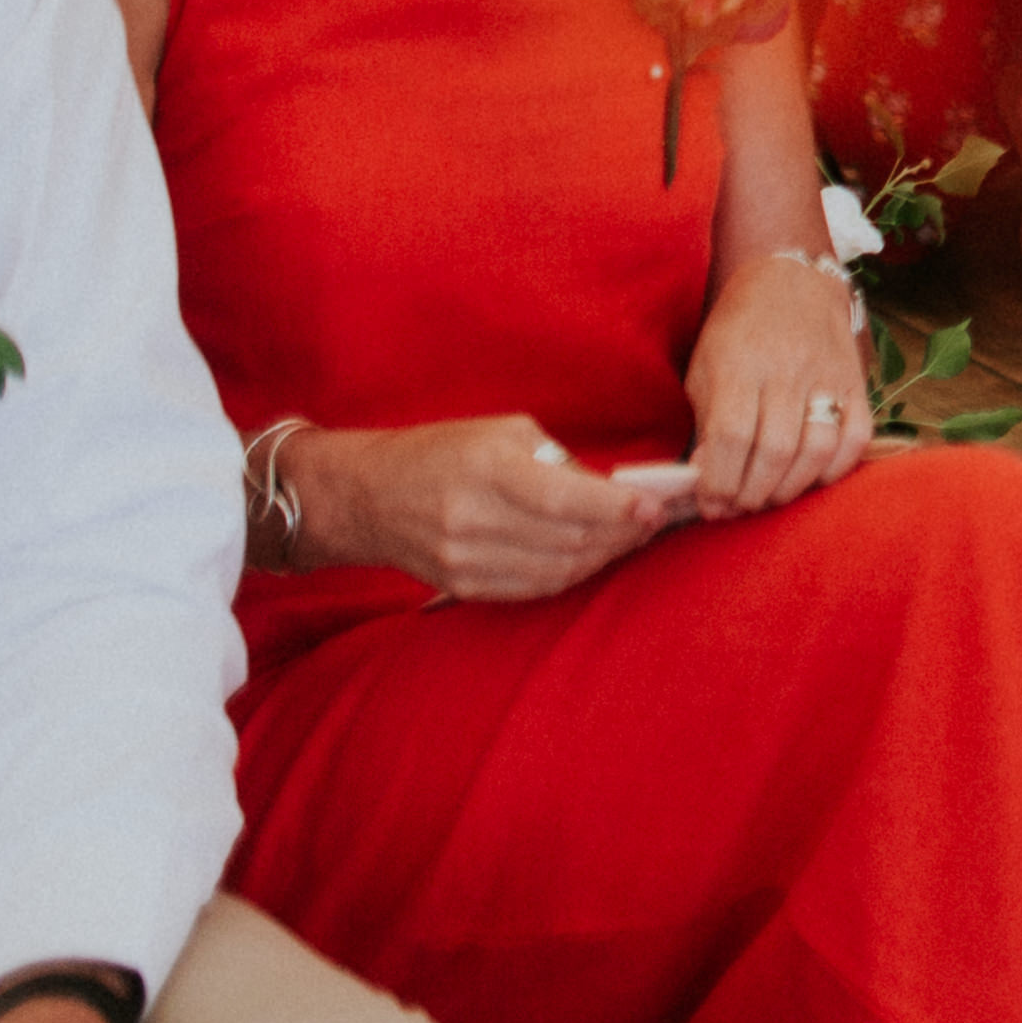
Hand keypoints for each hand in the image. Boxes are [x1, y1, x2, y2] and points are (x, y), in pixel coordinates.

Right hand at [281, 417, 672, 603]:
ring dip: (603, 556)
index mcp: (486, 470)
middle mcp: (473, 519)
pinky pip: (533, 589)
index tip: (654, 507)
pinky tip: (592, 557)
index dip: (617, 508)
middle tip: (652, 521)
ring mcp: (465, 560)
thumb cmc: (443, 452)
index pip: (565, 499)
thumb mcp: (504, 433)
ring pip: (557, 570)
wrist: (366, 496)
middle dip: (621, 533)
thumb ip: (560, 462)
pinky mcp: (461, 586)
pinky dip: (572, 574)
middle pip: (568, 539)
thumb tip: (614, 492)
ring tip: (629, 538)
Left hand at [682, 256, 872, 517]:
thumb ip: (705, 424)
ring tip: (770, 495)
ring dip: (790, 487)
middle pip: (774, 450)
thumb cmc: (736, 333)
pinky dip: (835, 469)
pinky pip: (856, 437)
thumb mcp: (704, 369)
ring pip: (817, 448)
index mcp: (739, 365)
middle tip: (738, 507)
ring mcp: (827, 376)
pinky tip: (810, 477)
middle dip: (752, 494)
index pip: (730, 437)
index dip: (718, 481)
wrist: (789, 282)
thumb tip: (706, 479)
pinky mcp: (856, 381)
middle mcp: (786, 370)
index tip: (710, 503)